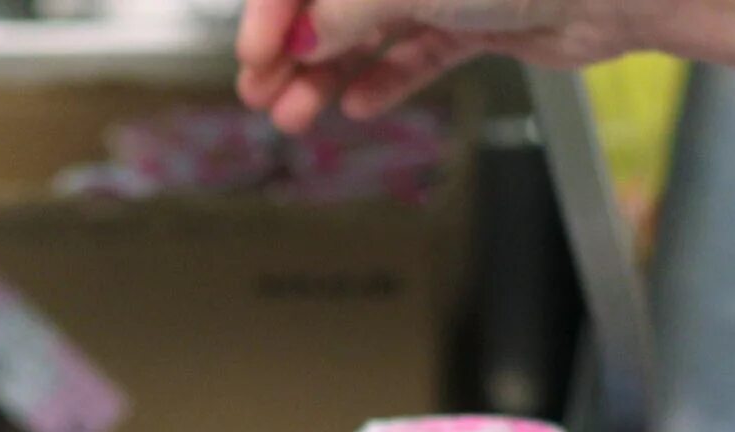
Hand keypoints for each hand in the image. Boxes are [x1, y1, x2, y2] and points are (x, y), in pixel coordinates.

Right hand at [236, 0, 644, 132]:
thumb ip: (350, 11)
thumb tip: (302, 41)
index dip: (276, 12)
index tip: (255, 56)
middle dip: (293, 49)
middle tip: (262, 96)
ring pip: (370, 29)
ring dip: (329, 75)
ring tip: (298, 117)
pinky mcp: (479, 19)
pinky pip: (418, 51)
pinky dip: (387, 79)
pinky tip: (358, 106)